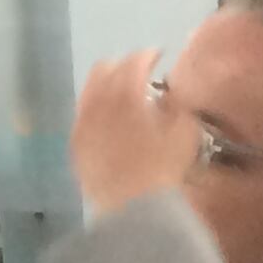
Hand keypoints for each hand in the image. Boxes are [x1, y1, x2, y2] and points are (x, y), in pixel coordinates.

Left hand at [69, 50, 197, 214]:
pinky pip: (82, 116)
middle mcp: (99, 101)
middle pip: (105, 69)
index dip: (148, 55)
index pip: (134, 61)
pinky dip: (95, 110)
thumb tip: (169, 95)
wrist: (135, 207)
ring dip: (105, 87)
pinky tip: (106, 120)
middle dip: (122, 66)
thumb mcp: (186, 134)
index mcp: (127, 94)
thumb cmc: (166, 170)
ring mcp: (83, 122)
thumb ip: (177, 106)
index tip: (160, 56)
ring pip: (88, 91)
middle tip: (138, 74)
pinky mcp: (76, 144)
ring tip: (121, 96)